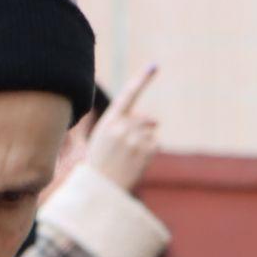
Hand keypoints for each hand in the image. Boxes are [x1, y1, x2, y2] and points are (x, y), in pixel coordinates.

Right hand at [86, 63, 160, 192]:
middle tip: (130, 146)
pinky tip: (135, 164)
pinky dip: (149, 154)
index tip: (154, 66)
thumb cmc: (101, 164)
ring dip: (144, 145)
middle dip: (144, 129)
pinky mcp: (144, 151)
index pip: (127, 95)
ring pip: (150, 134)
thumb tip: (157, 120)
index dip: (142, 79)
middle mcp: (121, 127)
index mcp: (108, 122)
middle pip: (144, 120)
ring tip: (127, 160)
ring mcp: (133, 139)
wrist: (99, 190)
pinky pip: (155, 145)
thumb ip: (127, 124)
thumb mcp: (105, 139)